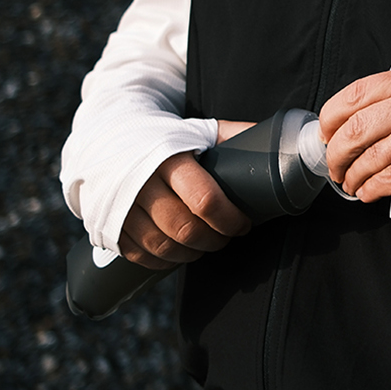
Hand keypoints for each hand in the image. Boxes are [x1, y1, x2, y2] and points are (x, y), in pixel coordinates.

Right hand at [118, 119, 254, 267]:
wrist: (110, 137)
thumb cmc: (165, 137)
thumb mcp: (198, 130)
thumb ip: (234, 136)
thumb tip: (281, 145)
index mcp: (167, 157)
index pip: (204, 200)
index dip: (230, 219)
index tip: (243, 224)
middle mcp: (140, 183)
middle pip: (185, 229)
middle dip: (214, 240)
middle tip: (227, 236)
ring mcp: (121, 207)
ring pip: (163, 246)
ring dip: (192, 253)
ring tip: (207, 243)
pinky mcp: (109, 225)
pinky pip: (140, 255)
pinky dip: (165, 260)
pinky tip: (180, 251)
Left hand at [319, 67, 390, 202]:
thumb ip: (388, 95)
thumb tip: (346, 119)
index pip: (353, 97)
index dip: (330, 119)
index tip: (325, 135)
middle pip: (355, 130)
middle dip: (337, 155)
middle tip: (334, 167)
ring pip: (370, 158)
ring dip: (353, 176)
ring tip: (350, 183)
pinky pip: (388, 179)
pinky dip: (371, 188)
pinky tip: (367, 191)